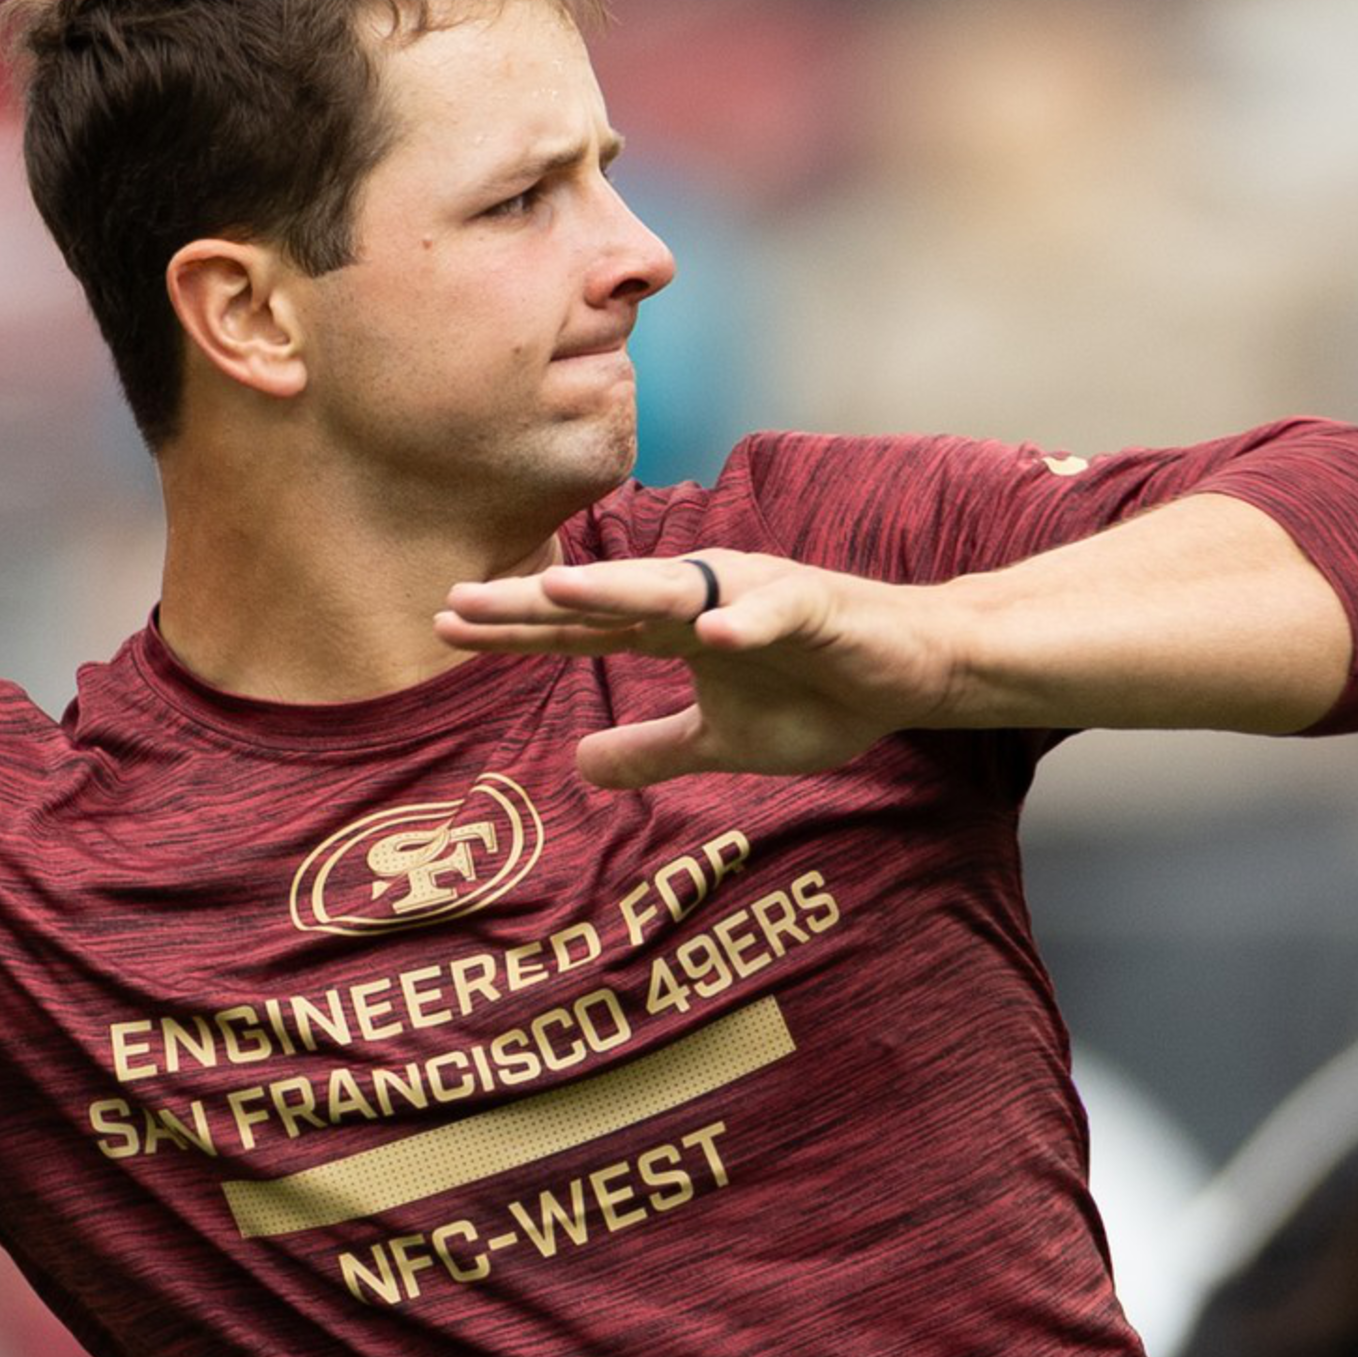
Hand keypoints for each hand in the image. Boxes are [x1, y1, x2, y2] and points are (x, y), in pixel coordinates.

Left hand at [435, 550, 963, 790]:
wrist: (912, 674)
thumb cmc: (819, 694)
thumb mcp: (721, 741)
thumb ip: (651, 750)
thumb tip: (576, 766)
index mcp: (673, 627)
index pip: (580, 631)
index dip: (516, 632)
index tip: (445, 628)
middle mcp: (701, 598)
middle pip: (604, 599)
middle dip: (533, 603)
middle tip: (459, 602)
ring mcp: (754, 597)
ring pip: (676, 590)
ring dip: (617, 590)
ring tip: (556, 594)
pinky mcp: (815, 607)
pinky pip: (775, 612)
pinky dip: (745, 621)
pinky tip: (714, 634)